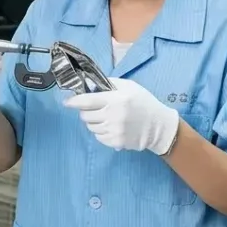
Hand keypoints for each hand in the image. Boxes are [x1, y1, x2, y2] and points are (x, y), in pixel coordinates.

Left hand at [64, 78, 179, 154]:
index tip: (67, 102)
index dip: (74, 102)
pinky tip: (112, 127)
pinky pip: (98, 137)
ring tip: (106, 118)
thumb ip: (110, 84)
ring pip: (91, 127)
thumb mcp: (129, 87)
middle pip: (85, 116)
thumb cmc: (144, 103)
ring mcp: (114, 131)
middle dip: (86, 112)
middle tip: (94, 109)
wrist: (159, 126)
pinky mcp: (116, 142)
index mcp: (115, 100)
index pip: (87, 101)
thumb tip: (90, 84)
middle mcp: (113, 116)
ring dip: (94, 122)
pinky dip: (101, 132)